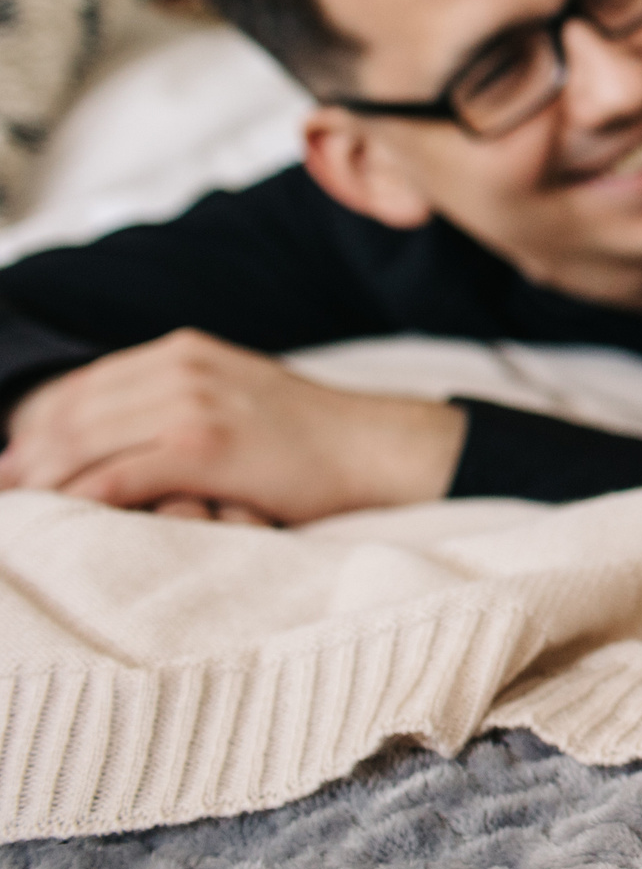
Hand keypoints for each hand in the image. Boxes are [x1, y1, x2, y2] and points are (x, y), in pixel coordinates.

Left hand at [0, 329, 465, 524]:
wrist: (376, 447)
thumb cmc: (307, 437)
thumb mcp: (234, 394)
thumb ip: (172, 401)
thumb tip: (106, 437)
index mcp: (185, 351)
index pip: (80, 385)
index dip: (32, 426)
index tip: (10, 463)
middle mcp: (183, 367)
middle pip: (70, 411)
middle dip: (24, 456)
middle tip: (2, 491)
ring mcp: (194, 404)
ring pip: (83, 442)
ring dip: (42, 480)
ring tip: (21, 509)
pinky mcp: (206, 447)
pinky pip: (119, 477)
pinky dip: (82, 499)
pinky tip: (65, 517)